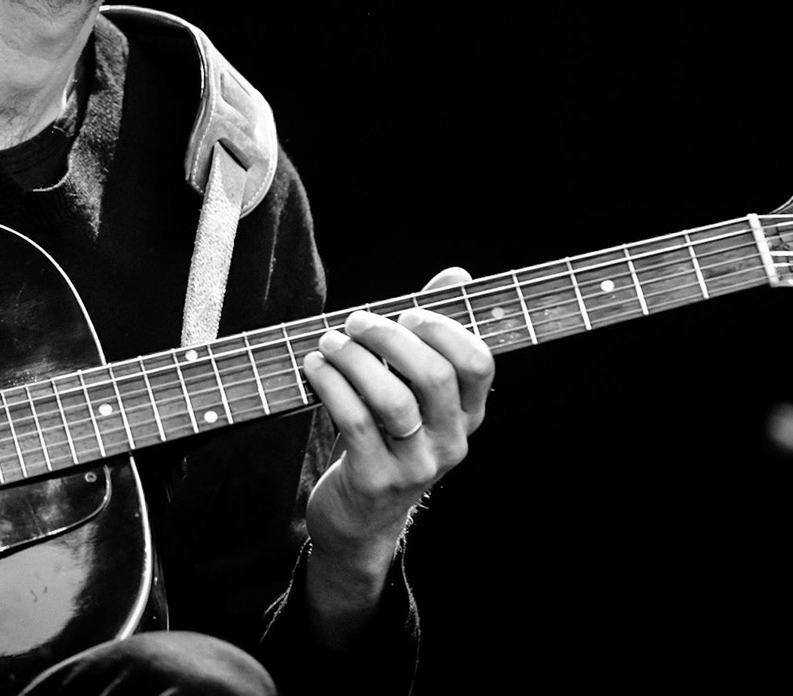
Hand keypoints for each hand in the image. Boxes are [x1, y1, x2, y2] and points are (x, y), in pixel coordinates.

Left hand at [300, 268, 492, 596]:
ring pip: (391, 399)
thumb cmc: (386, 436)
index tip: (407, 312)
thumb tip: (458, 275)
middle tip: (356, 321)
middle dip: (389, 337)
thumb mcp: (412, 390)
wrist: (361, 517)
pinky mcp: (376, 481)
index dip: (442, 328)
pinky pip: (355, 423)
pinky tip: (314, 367)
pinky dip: (331, 385)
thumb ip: (432, 333)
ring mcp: (416, 466)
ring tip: (328, 341)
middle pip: (433, 376)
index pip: (478, 363)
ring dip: (354, 359)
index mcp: (468, 415)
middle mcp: (450, 442)